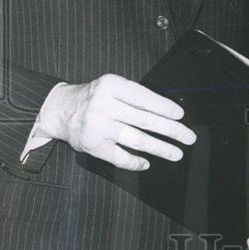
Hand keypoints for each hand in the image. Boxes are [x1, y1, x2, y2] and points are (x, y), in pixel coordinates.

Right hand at [37, 74, 195, 169]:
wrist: (60, 109)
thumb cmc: (95, 97)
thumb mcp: (112, 86)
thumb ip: (135, 96)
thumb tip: (169, 113)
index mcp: (111, 86)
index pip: (142, 97)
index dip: (163, 107)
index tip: (180, 115)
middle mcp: (103, 105)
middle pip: (144, 120)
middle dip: (171, 130)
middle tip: (188, 137)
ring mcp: (97, 127)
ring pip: (136, 140)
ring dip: (160, 148)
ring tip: (176, 153)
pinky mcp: (92, 145)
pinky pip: (119, 157)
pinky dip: (135, 162)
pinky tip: (147, 163)